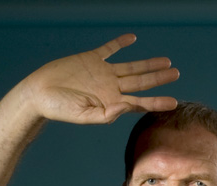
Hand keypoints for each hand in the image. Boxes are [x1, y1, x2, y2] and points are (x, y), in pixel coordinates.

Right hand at [25, 34, 178, 124]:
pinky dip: (120, 43)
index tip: (174, 102)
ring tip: (166, 62)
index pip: (139, 103)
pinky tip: (133, 39)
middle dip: (159, 79)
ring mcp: (102, 73)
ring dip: (148, 64)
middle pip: (140, 83)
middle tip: (177, 74)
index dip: (157, 102)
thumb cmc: (59, 108)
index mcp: (111, 103)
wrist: (39, 92)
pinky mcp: (91, 59)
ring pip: (131, 67)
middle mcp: (110, 88)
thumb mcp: (84, 115)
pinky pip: (109, 49)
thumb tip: (124, 108)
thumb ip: (105, 114)